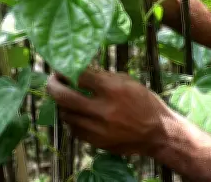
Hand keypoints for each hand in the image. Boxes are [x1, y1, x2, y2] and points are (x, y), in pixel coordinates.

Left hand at [46, 67, 172, 156]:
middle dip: (53, 86)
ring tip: (65, 97)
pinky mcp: (95, 142)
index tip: (61, 68)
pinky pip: (73, 129)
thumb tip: (80, 71)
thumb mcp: (128, 82)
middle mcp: (102, 109)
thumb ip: (104, 77)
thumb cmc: (145, 102)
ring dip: (62, 104)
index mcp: (113, 89)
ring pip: (65, 114)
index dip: (66, 70)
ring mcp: (97, 128)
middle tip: (52, 81)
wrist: (158, 133)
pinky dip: (72, 119)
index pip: (79, 76)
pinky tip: (77, 113)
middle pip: (64, 96)